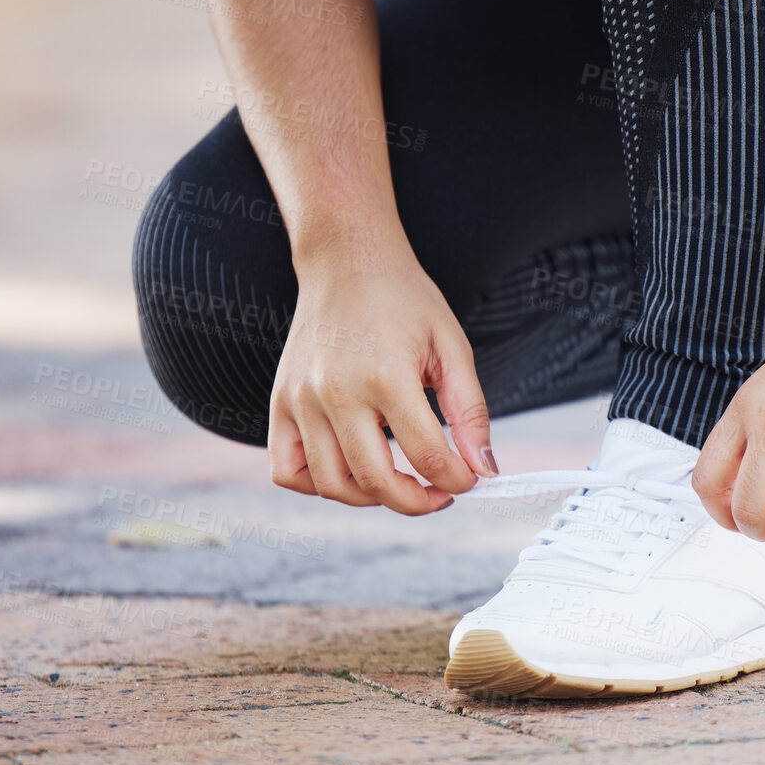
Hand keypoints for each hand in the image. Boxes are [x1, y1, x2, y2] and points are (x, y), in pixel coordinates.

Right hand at [268, 246, 494, 513]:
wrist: (348, 262)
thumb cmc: (404, 300)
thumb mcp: (451, 347)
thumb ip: (470, 412)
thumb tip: (484, 469)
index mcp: (386, 375)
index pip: (427, 456)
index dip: (457, 480)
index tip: (468, 479)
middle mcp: (336, 392)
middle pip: (375, 481)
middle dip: (417, 502)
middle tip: (439, 494)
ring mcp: (301, 400)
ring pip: (331, 485)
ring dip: (371, 499)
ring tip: (399, 482)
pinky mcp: (280, 403)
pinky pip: (287, 470)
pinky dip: (317, 485)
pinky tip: (350, 469)